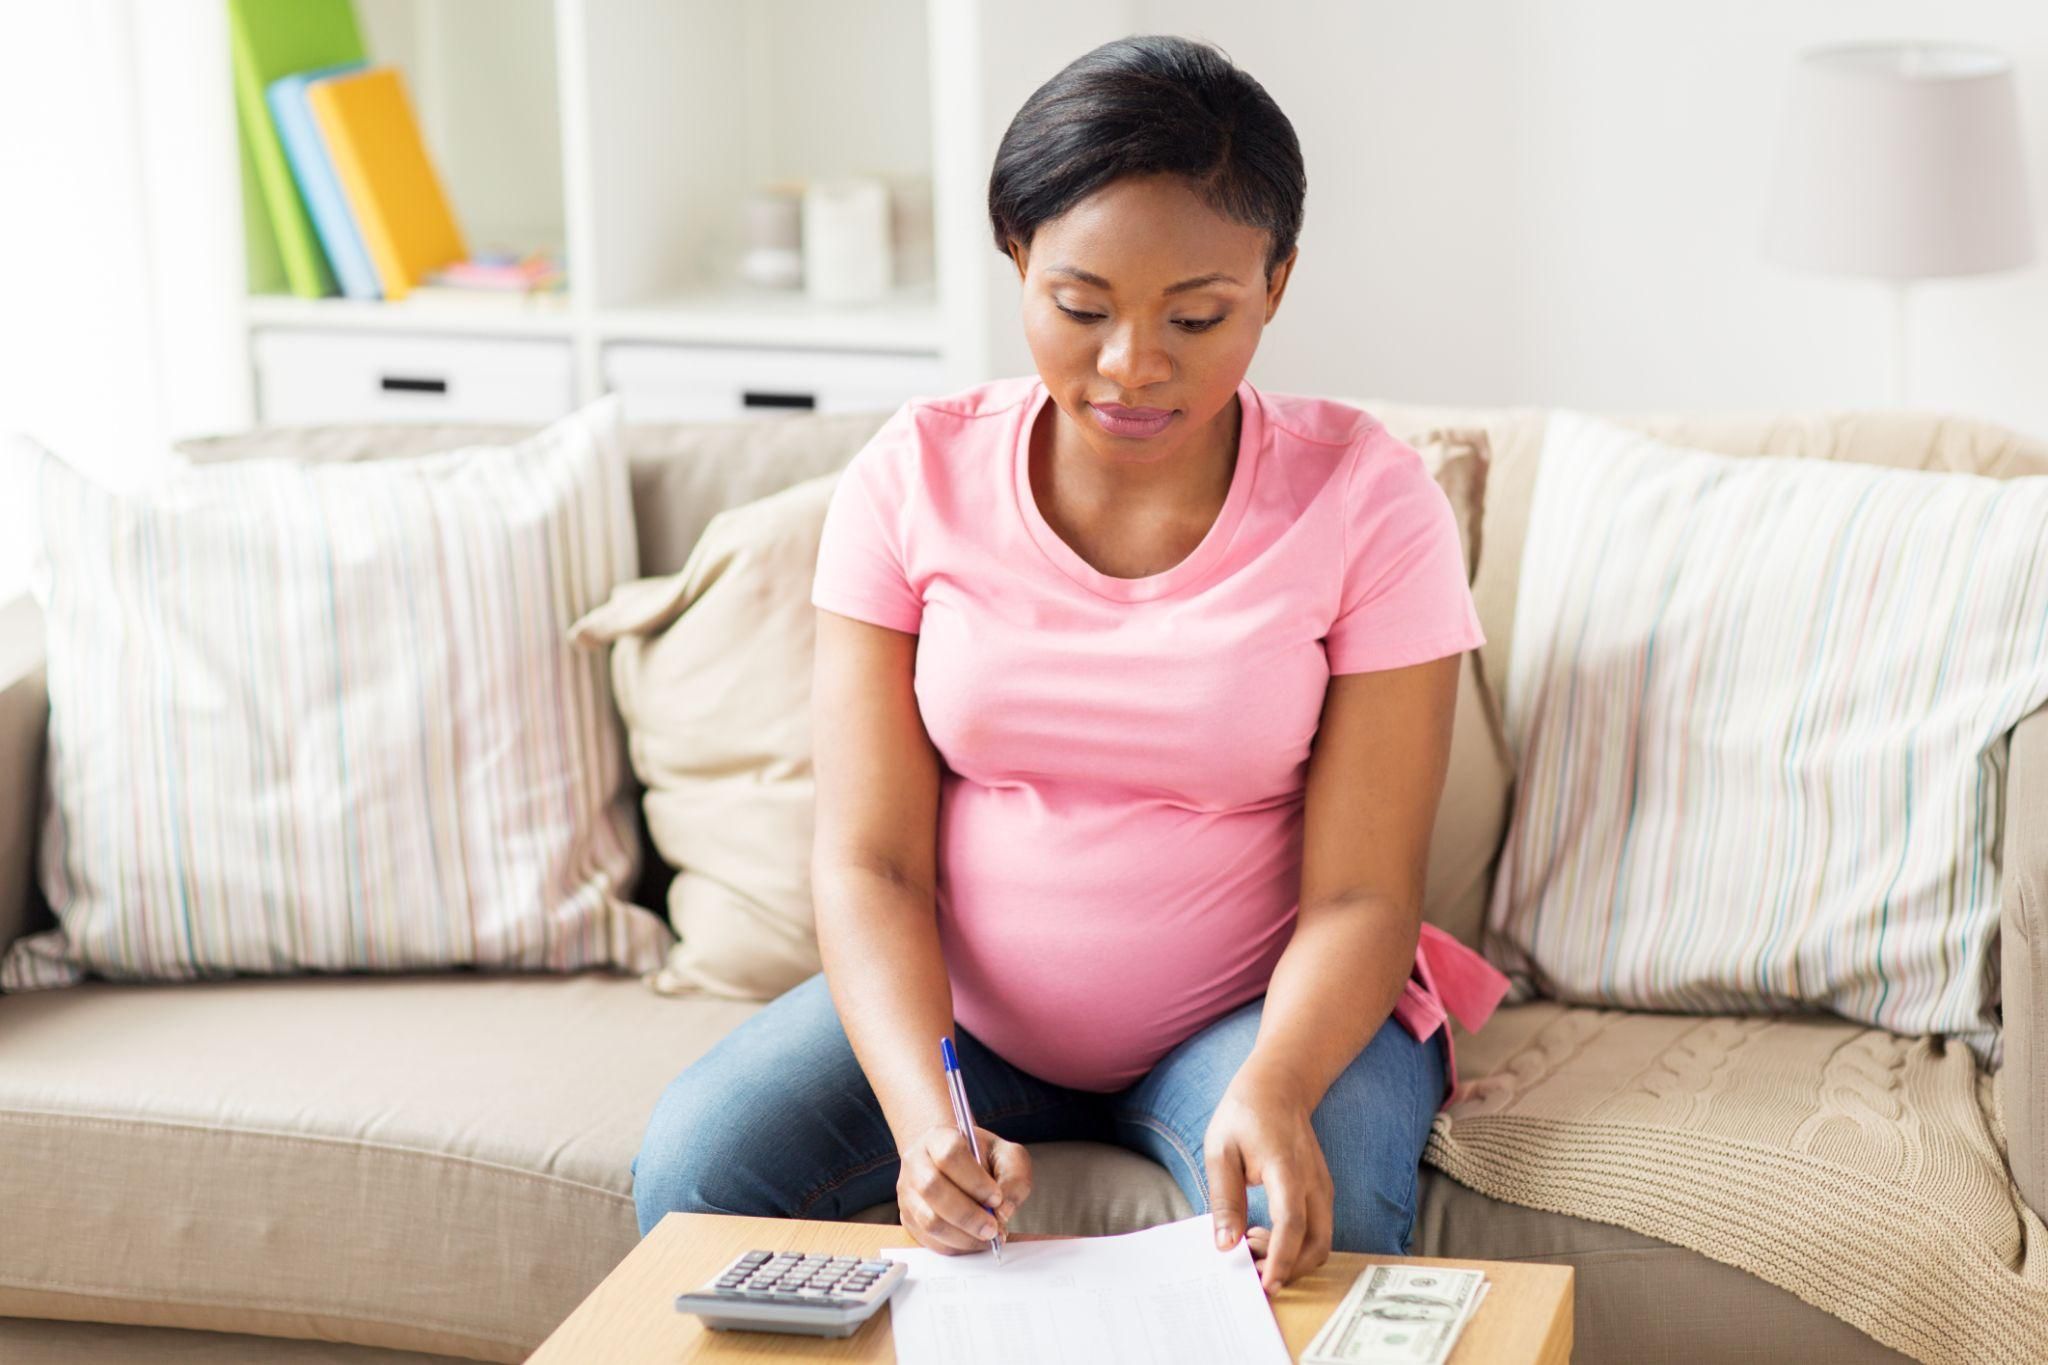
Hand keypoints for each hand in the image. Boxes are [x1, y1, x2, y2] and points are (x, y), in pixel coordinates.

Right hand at [896, 1121, 1031, 1254]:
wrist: (951, 1160)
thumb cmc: (982, 1157)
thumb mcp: (1007, 1155)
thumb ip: (1014, 1178)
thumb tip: (1003, 1211)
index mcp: (938, 1138)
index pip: (950, 1155)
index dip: (975, 1181)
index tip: (996, 1197)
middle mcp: (916, 1163)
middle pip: (933, 1189)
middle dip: (968, 1215)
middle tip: (994, 1228)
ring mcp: (908, 1192)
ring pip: (929, 1220)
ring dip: (963, 1236)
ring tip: (988, 1237)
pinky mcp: (908, 1219)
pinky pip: (930, 1240)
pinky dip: (956, 1247)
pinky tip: (974, 1240)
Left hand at [1205, 1067, 1333, 1292]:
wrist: (1278, 1087)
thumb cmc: (1244, 1115)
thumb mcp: (1220, 1151)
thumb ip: (1225, 1199)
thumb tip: (1226, 1244)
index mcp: (1286, 1169)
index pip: (1291, 1224)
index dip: (1280, 1258)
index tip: (1265, 1285)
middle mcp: (1313, 1183)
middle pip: (1316, 1244)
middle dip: (1287, 1269)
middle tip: (1250, 1270)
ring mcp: (1323, 1188)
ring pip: (1321, 1242)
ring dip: (1291, 1259)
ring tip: (1251, 1245)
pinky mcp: (1322, 1193)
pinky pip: (1318, 1231)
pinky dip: (1296, 1245)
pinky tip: (1263, 1233)